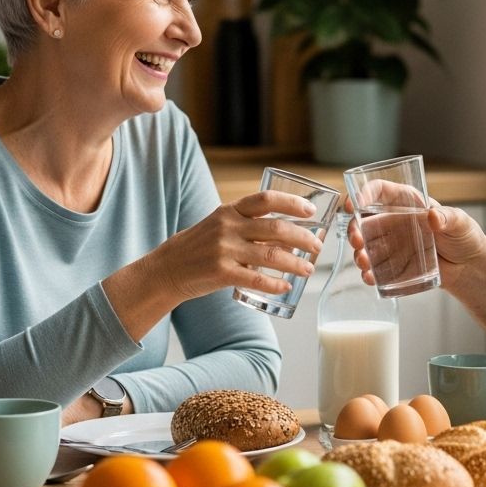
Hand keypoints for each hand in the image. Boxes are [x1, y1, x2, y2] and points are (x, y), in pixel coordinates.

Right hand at [143, 190, 322, 302]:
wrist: (167, 269)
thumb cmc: (200, 246)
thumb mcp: (220, 225)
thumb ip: (249, 225)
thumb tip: (289, 234)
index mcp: (230, 210)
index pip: (266, 199)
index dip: (292, 202)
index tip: (311, 210)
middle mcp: (228, 227)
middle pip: (275, 228)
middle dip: (303, 237)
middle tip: (318, 246)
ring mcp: (224, 250)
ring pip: (271, 254)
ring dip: (295, 263)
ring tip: (309, 269)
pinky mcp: (221, 273)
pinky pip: (256, 278)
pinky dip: (275, 283)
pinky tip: (286, 287)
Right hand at [346, 194, 485, 289]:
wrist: (469, 267)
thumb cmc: (465, 237)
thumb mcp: (460, 223)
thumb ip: (449, 218)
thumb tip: (433, 216)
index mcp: (408, 202)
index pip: (380, 191)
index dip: (364, 193)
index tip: (356, 204)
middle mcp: (395, 221)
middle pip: (365, 219)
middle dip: (355, 228)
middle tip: (357, 240)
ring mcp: (393, 244)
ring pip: (366, 245)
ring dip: (359, 253)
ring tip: (364, 262)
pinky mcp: (395, 265)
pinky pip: (375, 268)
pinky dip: (369, 273)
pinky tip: (370, 277)